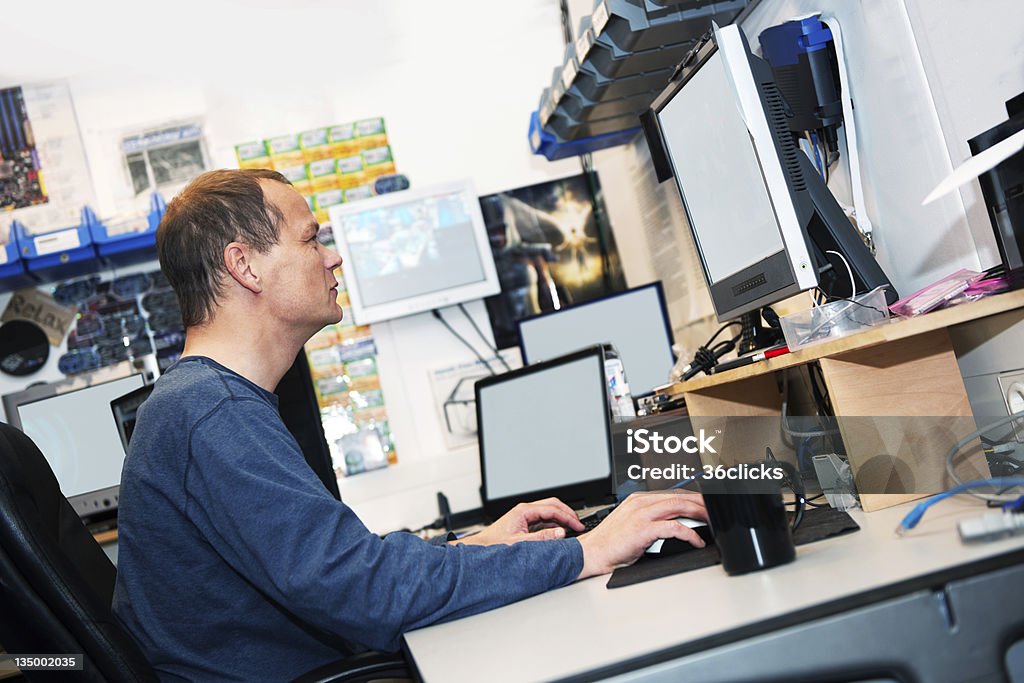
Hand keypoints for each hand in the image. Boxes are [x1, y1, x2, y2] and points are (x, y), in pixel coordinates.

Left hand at [455, 497, 584, 545]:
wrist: (481, 547)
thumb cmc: (495, 544)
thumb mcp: (521, 542)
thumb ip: (542, 537)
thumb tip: (561, 532)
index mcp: (524, 510)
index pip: (553, 509)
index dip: (568, 517)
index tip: (578, 526)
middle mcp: (525, 510)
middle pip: (552, 505)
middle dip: (567, 514)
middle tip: (579, 524)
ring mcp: (525, 516)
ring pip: (549, 512)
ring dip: (561, 519)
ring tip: (573, 529)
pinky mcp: (525, 523)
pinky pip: (544, 520)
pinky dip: (554, 524)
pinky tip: (560, 532)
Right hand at [575, 492, 706, 579]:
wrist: (592, 553)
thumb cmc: (611, 544)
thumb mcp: (632, 525)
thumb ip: (651, 521)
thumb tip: (675, 525)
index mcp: (638, 500)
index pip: (672, 494)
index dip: (692, 498)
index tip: (705, 505)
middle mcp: (640, 503)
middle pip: (679, 497)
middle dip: (700, 503)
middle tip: (715, 512)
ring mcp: (641, 514)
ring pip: (678, 507)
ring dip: (699, 514)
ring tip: (712, 523)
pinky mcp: (643, 529)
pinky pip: (674, 527)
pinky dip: (689, 534)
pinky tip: (697, 541)